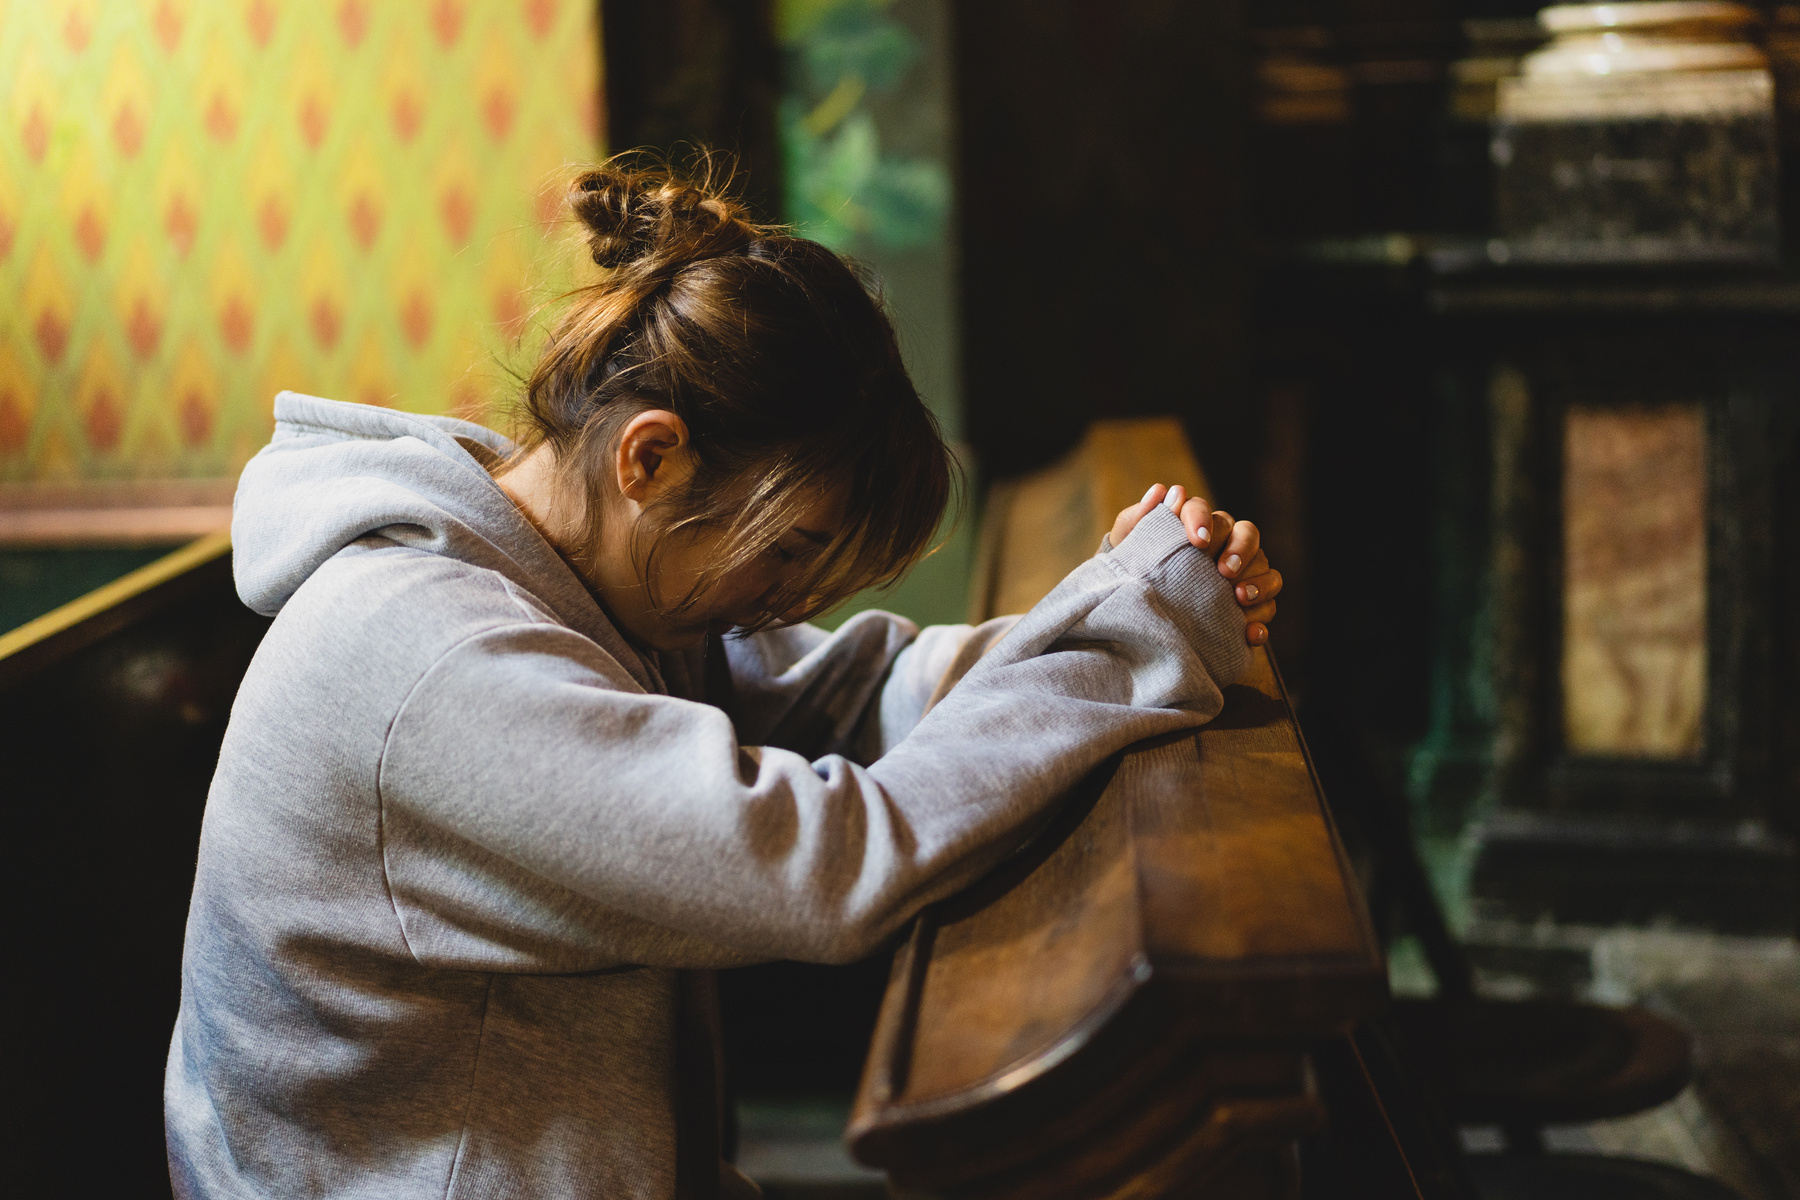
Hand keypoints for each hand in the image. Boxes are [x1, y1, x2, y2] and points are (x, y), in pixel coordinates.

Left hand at [1110, 483, 1280, 646]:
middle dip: (1240, 549)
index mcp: (1196, 526)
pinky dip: (1261, 620)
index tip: (1198, 540)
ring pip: (1265, 569)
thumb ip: (1138, 519)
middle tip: (1223, 571)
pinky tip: (1249, 633)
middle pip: (1247, 533)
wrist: (1137, 614)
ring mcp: (1242, 574)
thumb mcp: (1127, 548)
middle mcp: (1225, 545)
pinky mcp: (1249, 606)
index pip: (1206, 511)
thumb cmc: (1134, 573)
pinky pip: (1267, 608)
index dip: (1204, 521)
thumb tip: (1162, 491)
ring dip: (1259, 582)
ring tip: (1240, 597)